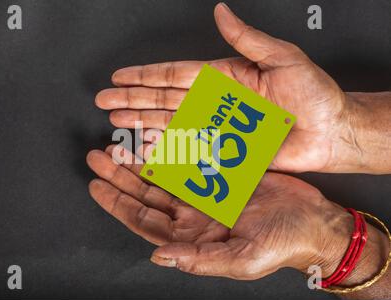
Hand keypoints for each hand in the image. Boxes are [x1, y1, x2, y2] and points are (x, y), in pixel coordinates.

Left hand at [87, 146, 388, 294]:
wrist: (311, 222)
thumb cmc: (280, 245)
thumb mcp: (240, 258)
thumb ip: (198, 259)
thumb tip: (158, 257)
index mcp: (191, 236)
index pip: (143, 219)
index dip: (117, 203)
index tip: (96, 185)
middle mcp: (192, 214)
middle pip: (146, 194)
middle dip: (120, 176)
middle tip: (98, 155)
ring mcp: (204, 192)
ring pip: (161, 175)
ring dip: (138, 160)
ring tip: (116, 145)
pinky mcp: (219, 173)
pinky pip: (186, 159)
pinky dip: (168, 149)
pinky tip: (152, 138)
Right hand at [94, 3, 353, 172]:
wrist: (329, 131)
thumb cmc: (313, 94)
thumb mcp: (281, 58)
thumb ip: (246, 39)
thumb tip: (221, 12)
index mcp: (223, 78)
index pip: (175, 75)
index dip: (145, 75)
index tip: (120, 76)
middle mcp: (214, 104)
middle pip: (164, 101)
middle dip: (132, 100)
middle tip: (104, 100)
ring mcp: (216, 128)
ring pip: (170, 125)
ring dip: (141, 124)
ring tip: (116, 122)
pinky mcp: (223, 152)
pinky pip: (189, 151)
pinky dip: (165, 151)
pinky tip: (144, 148)